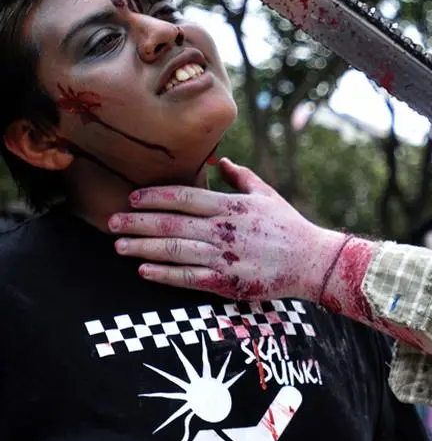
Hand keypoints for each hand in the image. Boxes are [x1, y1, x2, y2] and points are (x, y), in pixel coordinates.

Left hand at [109, 158, 364, 310]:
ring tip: (119, 246)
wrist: (312, 261)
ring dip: (143, 248)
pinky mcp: (227, 281)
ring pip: (174, 251)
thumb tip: (220, 159)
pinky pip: (188, 277)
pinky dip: (164, 274)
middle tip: (111, 222)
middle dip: (137, 223)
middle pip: (171, 224)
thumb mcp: (267, 194)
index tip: (132, 198)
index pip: (184, 197)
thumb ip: (240, 177)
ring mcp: (224, 256)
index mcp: (232, 206)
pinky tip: (145, 270)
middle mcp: (224, 229)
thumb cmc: (289, 226)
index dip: (154, 197)